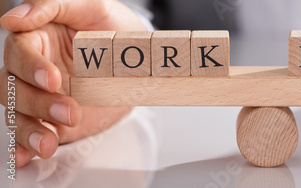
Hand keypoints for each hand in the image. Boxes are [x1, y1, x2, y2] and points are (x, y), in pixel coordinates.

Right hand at [0, 0, 147, 166]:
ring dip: (29, 131)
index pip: (20, 53)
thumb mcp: (92, 7)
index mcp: (37, 40)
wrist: (140, 61)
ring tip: (48, 143)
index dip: (32, 67)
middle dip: (38, 103)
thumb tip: (12, 19)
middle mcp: (34, 70)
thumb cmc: (114, 28)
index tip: (53, 79)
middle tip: (70, 111)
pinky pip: (32, 133)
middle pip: (14, 87)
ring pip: (19, 114)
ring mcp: (43, 97)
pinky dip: (25, 147)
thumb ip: (53, 5)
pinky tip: (26, 157)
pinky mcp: (53, 119)